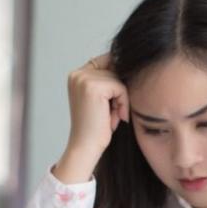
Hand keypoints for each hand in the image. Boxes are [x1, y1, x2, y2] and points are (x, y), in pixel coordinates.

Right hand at [57, 53, 129, 182]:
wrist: (86, 147)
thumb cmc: (96, 127)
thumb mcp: (101, 100)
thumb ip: (108, 81)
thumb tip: (130, 64)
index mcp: (76, 75)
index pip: (106, 60)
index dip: (117, 77)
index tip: (117, 98)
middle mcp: (77, 74)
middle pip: (114, 68)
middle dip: (119, 91)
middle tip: (113, 112)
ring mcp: (84, 79)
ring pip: (119, 79)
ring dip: (122, 99)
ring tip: (113, 115)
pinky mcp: (93, 87)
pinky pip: (121, 88)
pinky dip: (123, 103)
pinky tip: (117, 117)